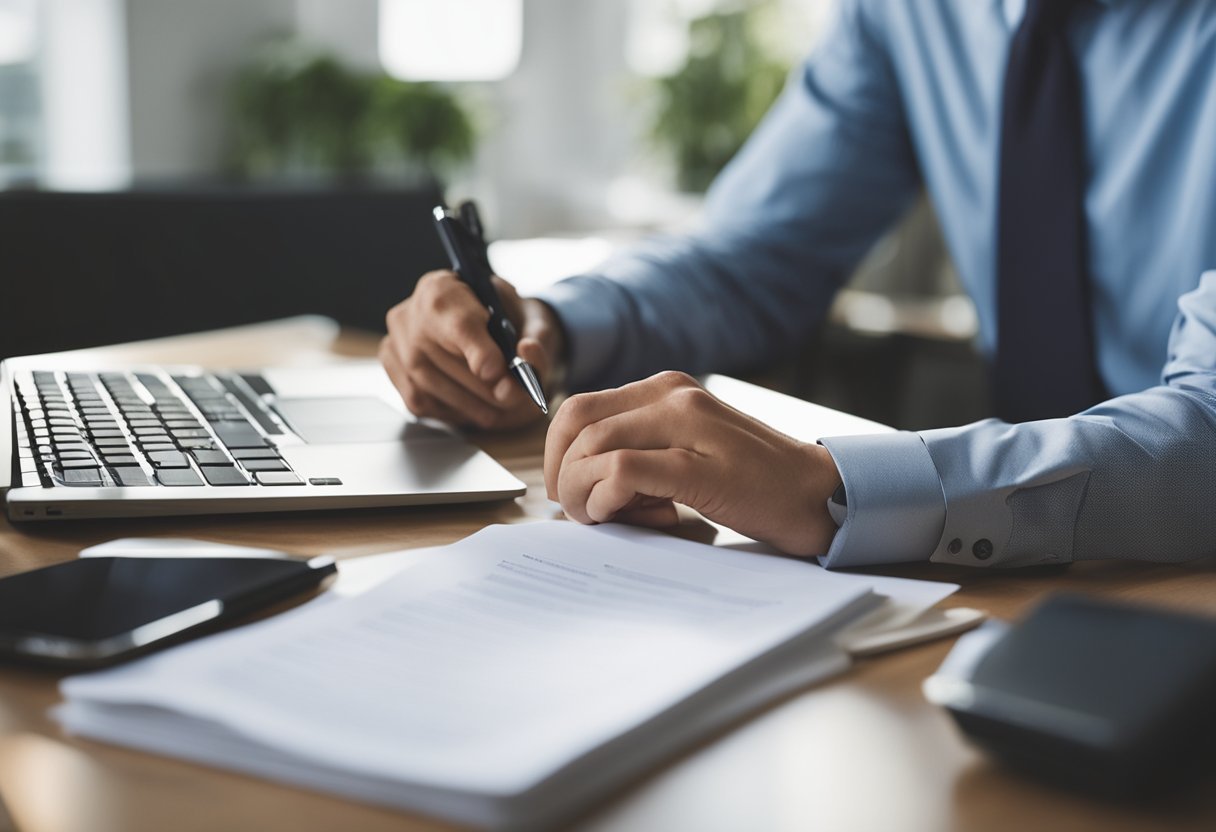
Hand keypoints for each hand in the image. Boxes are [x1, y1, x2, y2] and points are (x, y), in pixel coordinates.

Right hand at [381, 270, 564, 429]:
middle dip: (485, 386)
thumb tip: (526, 353)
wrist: (485, 323)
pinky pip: (421, 402)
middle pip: (445, 359)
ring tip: (499, 406)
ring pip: (431, 385)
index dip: (478, 351)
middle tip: (514, 396)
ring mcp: (395, 342)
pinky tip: (473, 406)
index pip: (457, 322)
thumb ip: (537, 337)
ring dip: (471, 404)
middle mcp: (410, 313)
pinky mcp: (393, 370)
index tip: (497, 371)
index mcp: (443, 287)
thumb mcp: (532, 321)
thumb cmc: (507, 320)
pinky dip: (452, 410)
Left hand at [545, 371, 842, 555]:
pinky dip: (605, 498)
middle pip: (576, 421)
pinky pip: (623, 470)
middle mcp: (674, 395)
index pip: (579, 407)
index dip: (556, 453)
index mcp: (666, 388)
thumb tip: (577, 480)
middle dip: (561, 472)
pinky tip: (625, 516)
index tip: (568, 490)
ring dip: (580, 491)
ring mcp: (689, 425)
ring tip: (604, 517)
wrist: (815, 494)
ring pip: (594, 445)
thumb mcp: (686, 450)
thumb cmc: (750, 482)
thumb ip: (639, 449)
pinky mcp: (700, 465)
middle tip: (579, 510)